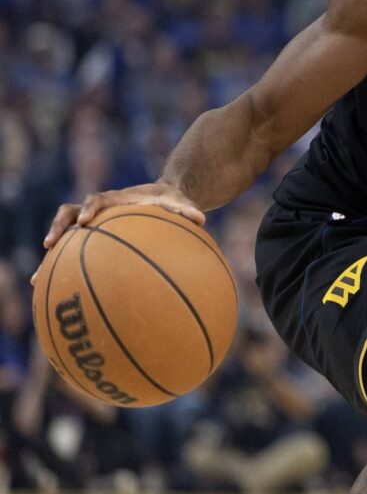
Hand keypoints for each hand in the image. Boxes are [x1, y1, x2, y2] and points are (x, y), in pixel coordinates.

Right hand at [35, 182, 204, 283]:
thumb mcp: (178, 202)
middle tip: (50, 245)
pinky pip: (73, 252)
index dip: (88, 208)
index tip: (84, 221)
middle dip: (58, 227)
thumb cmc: (169, 201)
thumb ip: (186, 210)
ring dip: (52, 254)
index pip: (96, 199)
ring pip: (64, 234)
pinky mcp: (92, 237)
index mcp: (116, 199)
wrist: (162, 199)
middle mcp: (98, 210)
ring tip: (37, 277)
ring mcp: (92, 223)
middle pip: (68, 213)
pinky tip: (57, 294)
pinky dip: (62, 270)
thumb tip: (201, 219)